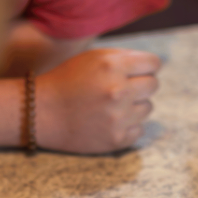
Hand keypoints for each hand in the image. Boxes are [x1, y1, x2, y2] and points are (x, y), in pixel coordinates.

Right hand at [37, 48, 160, 152]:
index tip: (135, 72)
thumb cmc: (68, 81)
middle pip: (153, 85)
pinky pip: (139, 129)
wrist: (41, 113)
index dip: (145, 67)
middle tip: (120, 89)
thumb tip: (156, 66)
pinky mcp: (116, 139)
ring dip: (134, 106)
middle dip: (140, 85)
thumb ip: (125, 57)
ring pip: (148, 108)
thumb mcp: (92, 58)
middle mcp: (118, 91)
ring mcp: (118, 118)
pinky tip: (109, 121)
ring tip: (111, 105)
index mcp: (112, 66)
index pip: (153, 63)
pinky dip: (128, 126)